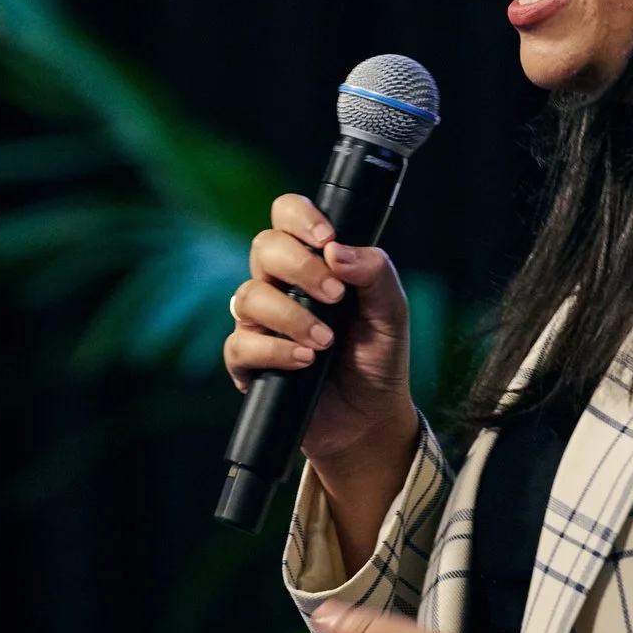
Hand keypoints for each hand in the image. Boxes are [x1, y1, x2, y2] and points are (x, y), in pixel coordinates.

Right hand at [223, 197, 418, 547]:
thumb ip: (376, 272)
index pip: (287, 215)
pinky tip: (305, 362)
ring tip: (325, 342)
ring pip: (248, 296)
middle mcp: (279, 284)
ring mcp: (260, 322)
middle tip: (335, 296)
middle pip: (264, 248)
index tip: (327, 238)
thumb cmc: (377, 356)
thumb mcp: (391, 311)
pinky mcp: (247, 361)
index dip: (299, 216)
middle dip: (300, 268)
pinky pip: (241, 345)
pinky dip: (275, 351)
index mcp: (312, 260)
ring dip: (291, 316)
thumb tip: (337, 250)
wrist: (369, 417)